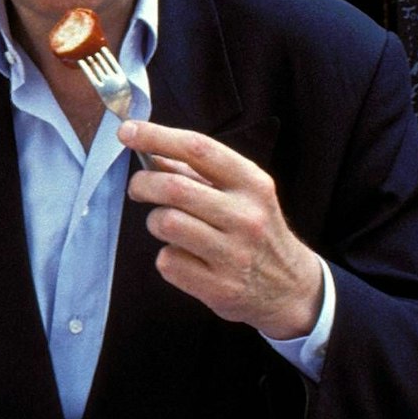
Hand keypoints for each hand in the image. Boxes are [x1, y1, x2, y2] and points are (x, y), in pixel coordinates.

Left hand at [117, 119, 323, 340]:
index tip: (127, 131)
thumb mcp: (243, 194)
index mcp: (252, 184)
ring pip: (166, 223)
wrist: (290, 286)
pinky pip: (168, 261)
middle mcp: (246, 216)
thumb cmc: (256, 231)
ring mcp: (233, 254)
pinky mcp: (218, 287)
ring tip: (167, 225)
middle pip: (174, 188)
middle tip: (138, 188)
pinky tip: (185, 257)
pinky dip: (167, 257)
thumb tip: (152, 152)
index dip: (157, 136)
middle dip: (143, 184)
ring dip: (155, 222)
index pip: (198, 149)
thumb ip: (199, 173)